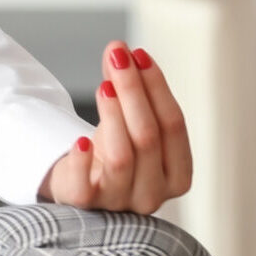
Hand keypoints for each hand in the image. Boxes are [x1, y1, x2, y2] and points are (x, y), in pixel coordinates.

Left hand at [38, 42, 191, 211]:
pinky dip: (82, 161)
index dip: (157, 87)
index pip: (174, 126)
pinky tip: (78, 139)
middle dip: (133, 90)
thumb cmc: (113, 151)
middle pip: (148, 137)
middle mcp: (153, 194)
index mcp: (176, 175)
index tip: (139, 54)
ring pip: (123, 158)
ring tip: (103, 86)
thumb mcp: (125, 120)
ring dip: (113, 116)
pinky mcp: (84, 205)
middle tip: (117, 56)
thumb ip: (124, 87)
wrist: (82, 185)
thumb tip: (119, 50)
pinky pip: (84, 187)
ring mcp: (119, 203)